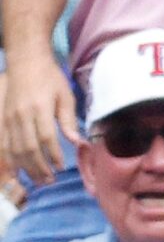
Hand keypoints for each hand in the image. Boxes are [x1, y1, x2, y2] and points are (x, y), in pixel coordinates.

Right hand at [0, 55, 77, 186]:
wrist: (25, 61)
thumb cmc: (49, 78)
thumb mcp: (65, 96)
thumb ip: (69, 119)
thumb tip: (77, 141)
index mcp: (39, 108)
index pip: (46, 137)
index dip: (53, 155)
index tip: (61, 167)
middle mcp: (21, 114)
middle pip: (28, 147)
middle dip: (39, 167)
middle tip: (49, 181)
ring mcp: (8, 117)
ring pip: (14, 148)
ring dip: (25, 167)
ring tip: (37, 180)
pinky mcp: (1, 118)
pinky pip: (2, 142)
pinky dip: (8, 158)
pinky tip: (15, 170)